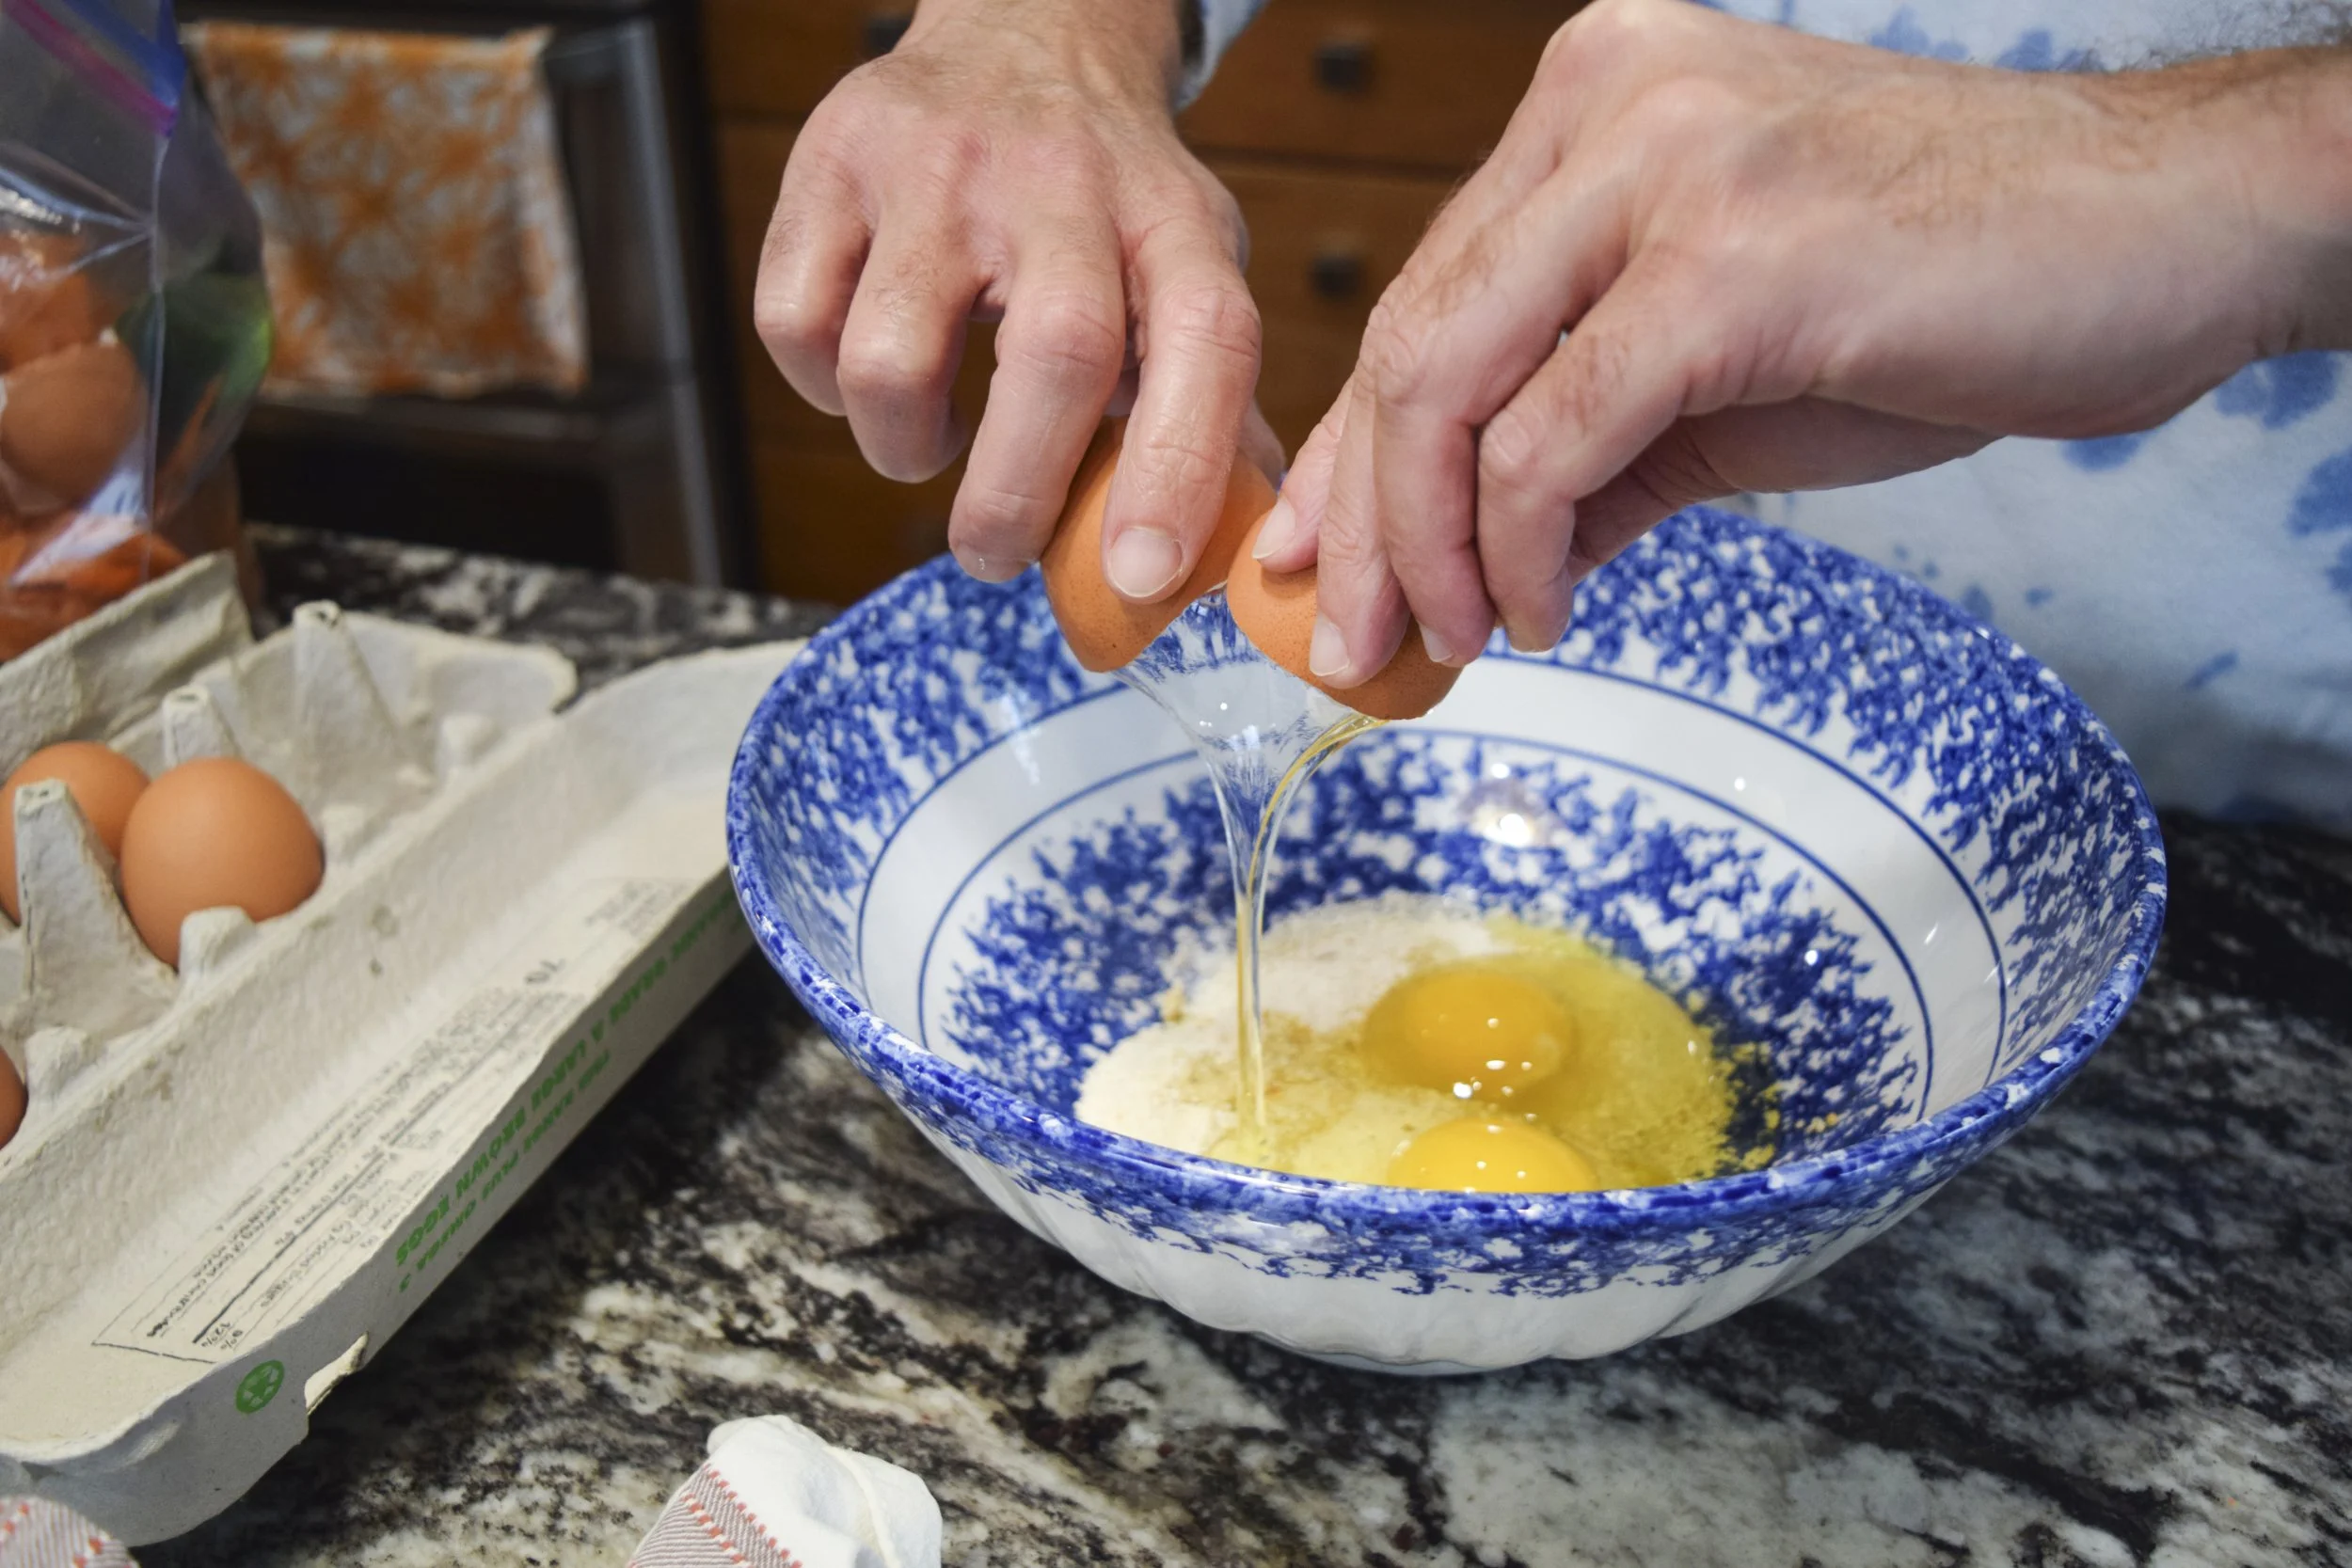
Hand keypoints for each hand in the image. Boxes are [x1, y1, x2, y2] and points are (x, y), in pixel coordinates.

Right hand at [755, 0, 1265, 601]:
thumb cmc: (1112, 203)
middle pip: (1053, 358)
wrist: (1023, 38)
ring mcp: (938, 166)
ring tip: (934, 442)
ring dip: (902, 447)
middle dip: (1014, 498)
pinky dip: (822, 389)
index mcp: (1174, 225)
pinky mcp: (832, 161)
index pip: (1204, 342)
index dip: (1179, 469)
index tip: (1141, 577)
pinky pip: (795, 324)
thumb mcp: (1189, 271)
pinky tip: (872, 376)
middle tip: (994, 553)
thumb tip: (1251, 551)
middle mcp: (1064, 184)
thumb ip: (1216, 407)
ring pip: (890, 360)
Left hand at [1259, 0, 2351, 684]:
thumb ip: (1585, 446)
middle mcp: (1609, 102)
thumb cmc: (1952, 290)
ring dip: (1427, 546)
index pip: (1426, 291)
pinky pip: (1557, 435)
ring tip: (1444, 641)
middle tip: (1347, 638)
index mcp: (1596, 100)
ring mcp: (1668, 168)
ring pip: (1455, 384)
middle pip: (1412, 338)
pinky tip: (1540, 614)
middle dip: (1360, 516)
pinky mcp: (1730, 262)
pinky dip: (1522, 546)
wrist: (2164, 238)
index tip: (1309, 557)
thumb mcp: (1726, 373)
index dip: (1353, 444)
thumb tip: (1467, 563)